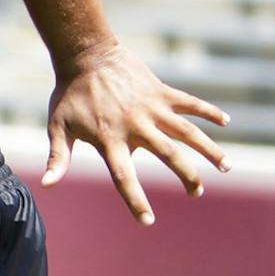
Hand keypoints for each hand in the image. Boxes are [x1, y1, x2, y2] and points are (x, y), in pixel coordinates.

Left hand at [40, 43, 230, 224]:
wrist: (86, 55)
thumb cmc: (70, 96)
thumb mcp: (58, 128)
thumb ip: (58, 158)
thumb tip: (46, 186)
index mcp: (110, 140)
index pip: (124, 178)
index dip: (135, 201)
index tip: (148, 221)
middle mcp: (136, 126)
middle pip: (168, 156)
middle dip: (186, 176)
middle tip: (197, 193)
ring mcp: (152, 107)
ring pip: (187, 132)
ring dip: (209, 149)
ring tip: (227, 167)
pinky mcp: (161, 91)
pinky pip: (190, 102)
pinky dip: (208, 111)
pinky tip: (225, 122)